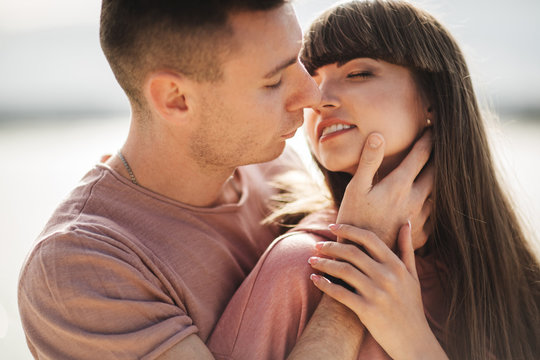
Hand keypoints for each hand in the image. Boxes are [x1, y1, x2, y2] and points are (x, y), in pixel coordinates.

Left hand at [308, 223, 447, 359]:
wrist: (414, 341)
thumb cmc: (411, 305)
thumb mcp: (412, 275)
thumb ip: (407, 249)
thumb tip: (405, 223)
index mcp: (397, 265)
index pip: (369, 238)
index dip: (348, 229)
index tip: (332, 226)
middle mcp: (388, 276)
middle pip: (352, 253)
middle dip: (331, 246)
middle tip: (317, 245)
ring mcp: (377, 294)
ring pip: (344, 271)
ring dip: (324, 264)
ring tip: (312, 261)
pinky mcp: (367, 311)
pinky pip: (341, 293)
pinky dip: (325, 285)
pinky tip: (315, 280)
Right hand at [337, 131, 432, 249]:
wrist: (360, 257)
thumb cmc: (353, 220)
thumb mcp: (355, 188)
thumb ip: (369, 161)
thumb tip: (378, 135)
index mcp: (400, 185)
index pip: (421, 155)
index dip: (428, 139)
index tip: (433, 127)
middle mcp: (415, 200)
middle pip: (436, 172)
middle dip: (440, 157)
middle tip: (443, 146)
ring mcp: (420, 218)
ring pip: (437, 193)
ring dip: (439, 181)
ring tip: (440, 172)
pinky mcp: (420, 235)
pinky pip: (433, 214)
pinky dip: (434, 204)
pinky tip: (431, 202)